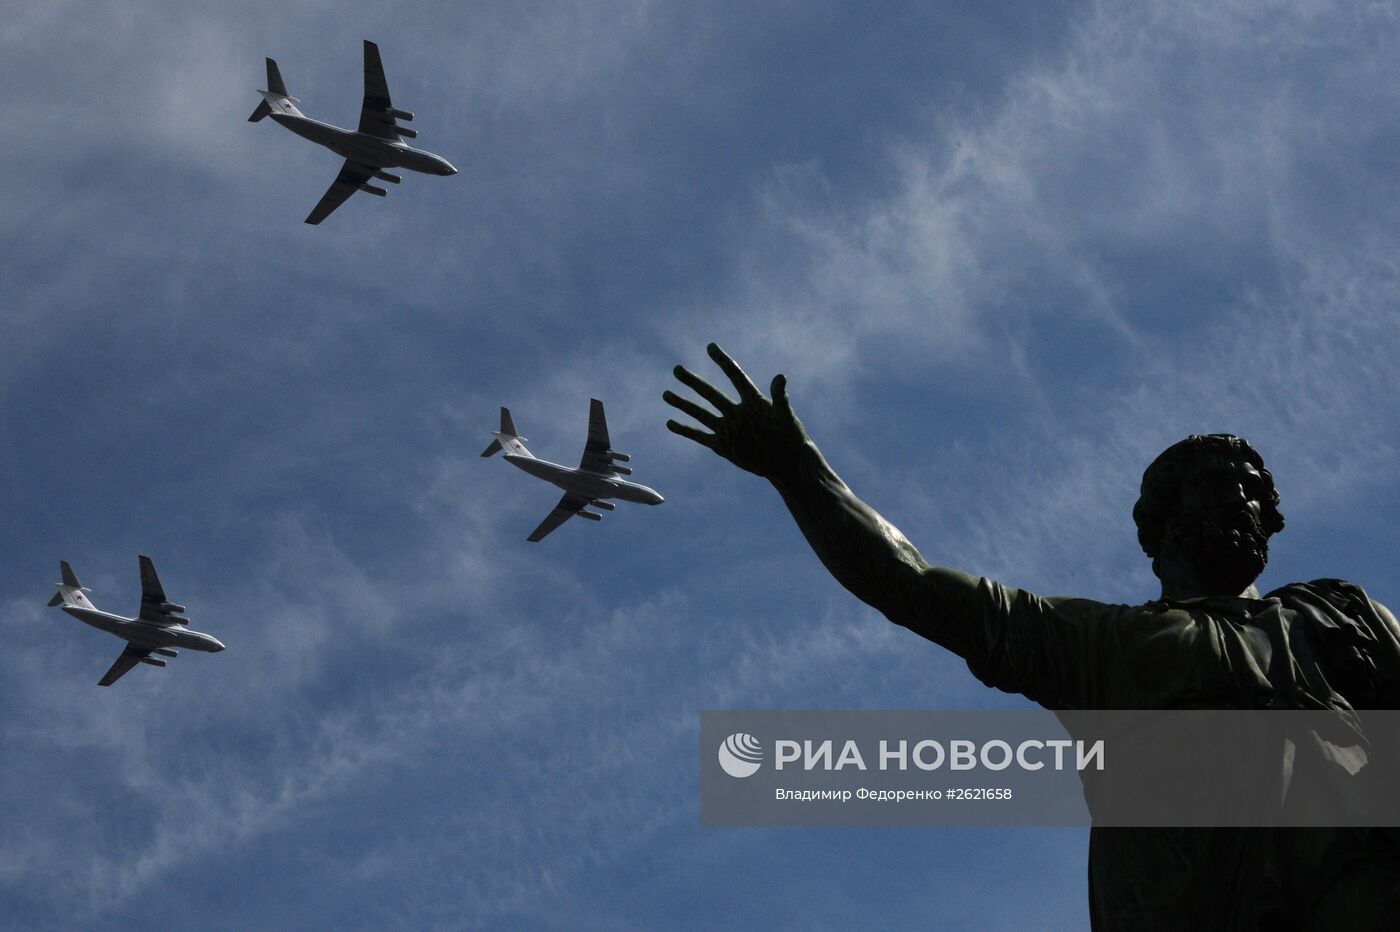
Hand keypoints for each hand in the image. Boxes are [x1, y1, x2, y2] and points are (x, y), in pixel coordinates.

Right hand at [664, 343, 807, 478]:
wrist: (788, 462)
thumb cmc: (792, 436)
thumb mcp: (787, 417)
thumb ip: (780, 398)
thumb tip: (780, 376)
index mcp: (753, 400)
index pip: (735, 376)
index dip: (723, 361)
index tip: (710, 347)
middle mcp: (737, 411)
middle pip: (711, 393)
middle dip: (693, 382)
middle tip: (677, 369)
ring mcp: (729, 428)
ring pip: (701, 413)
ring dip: (684, 404)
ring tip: (666, 394)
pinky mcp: (724, 445)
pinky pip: (700, 436)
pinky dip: (686, 430)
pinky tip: (670, 422)